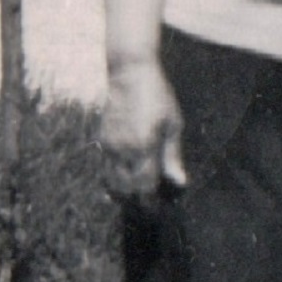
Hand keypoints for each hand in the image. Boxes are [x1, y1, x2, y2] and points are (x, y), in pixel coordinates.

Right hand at [101, 55, 185, 199]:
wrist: (129, 72)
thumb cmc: (157, 96)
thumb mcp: (172, 123)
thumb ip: (172, 156)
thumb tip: (180, 182)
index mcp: (143, 146)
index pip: (144, 185)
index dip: (149, 200)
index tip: (156, 209)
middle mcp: (122, 148)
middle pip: (125, 187)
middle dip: (135, 199)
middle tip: (147, 206)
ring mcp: (109, 143)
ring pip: (111, 179)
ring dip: (123, 190)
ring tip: (135, 195)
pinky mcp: (101, 137)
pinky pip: (105, 165)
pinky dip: (114, 176)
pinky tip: (125, 177)